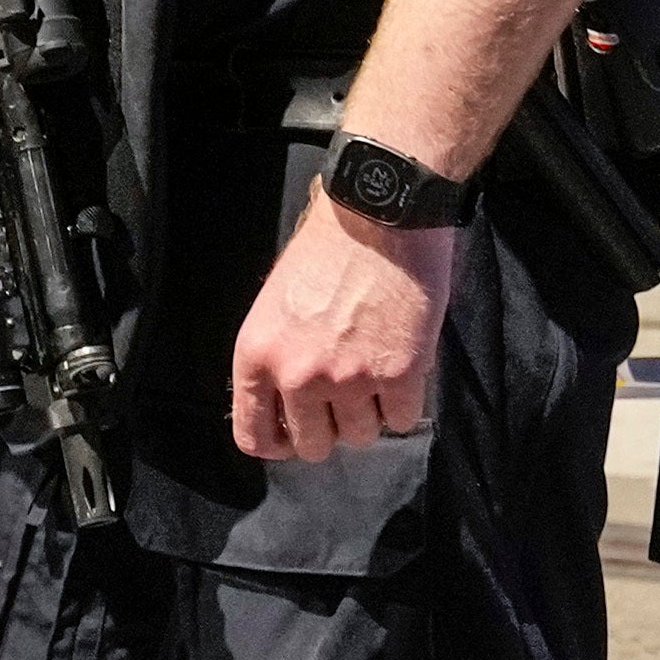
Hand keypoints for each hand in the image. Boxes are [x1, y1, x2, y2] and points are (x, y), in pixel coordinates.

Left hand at [231, 199, 453, 466]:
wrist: (380, 212)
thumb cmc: (326, 246)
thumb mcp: (276, 301)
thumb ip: (277, 355)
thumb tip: (286, 401)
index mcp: (257, 355)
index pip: (255, 436)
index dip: (278, 442)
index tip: (296, 433)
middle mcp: (297, 375)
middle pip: (313, 446)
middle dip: (329, 427)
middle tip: (344, 397)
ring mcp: (349, 379)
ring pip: (360, 437)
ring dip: (369, 414)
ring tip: (375, 372)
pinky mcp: (399, 374)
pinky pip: (401, 421)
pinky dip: (404, 403)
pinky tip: (402, 368)